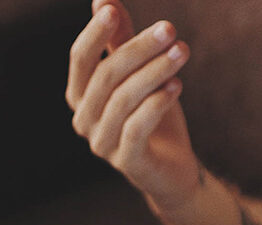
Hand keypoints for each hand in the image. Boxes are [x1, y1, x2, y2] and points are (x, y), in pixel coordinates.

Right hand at [66, 0, 201, 211]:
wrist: (173, 172)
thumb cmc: (154, 119)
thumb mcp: (141, 77)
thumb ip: (121, 42)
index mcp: (80, 96)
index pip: (80, 59)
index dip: (94, 34)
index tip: (113, 11)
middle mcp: (85, 120)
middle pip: (106, 76)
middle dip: (139, 49)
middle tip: (170, 30)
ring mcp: (103, 144)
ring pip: (124, 100)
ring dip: (155, 71)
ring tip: (182, 52)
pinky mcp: (128, 163)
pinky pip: (137, 128)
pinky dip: (157, 103)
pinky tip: (177, 85)